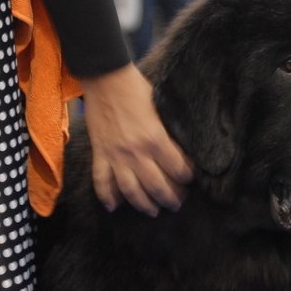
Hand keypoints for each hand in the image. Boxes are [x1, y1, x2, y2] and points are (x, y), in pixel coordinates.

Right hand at [80, 64, 193, 216]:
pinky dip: (106, 196)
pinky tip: (113, 207)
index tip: (190, 180)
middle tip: (176, 205)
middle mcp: (136, 153)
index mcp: (156, 139)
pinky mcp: (99, 154)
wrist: (105, 79)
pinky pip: (101, 181)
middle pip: (156, 186)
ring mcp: (116, 156)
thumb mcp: (161, 109)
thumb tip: (180, 148)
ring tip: (152, 211)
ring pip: (131, 191)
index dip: (187, 178)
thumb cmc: (137, 89)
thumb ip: (168, 132)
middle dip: (169, 199)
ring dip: (143, 205)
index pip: (178, 169)